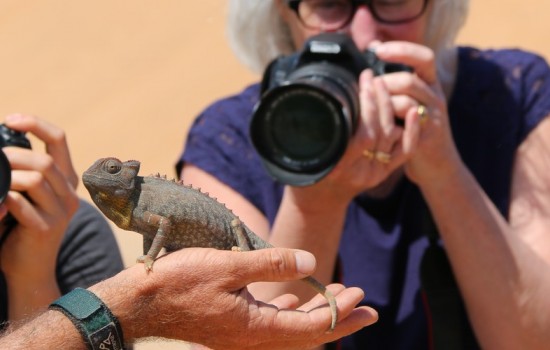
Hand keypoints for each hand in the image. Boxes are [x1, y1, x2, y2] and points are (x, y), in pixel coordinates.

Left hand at [0, 114, 79, 318]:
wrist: (28, 270)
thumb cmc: (20, 227)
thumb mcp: (28, 194)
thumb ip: (22, 172)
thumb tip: (1, 150)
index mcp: (65, 179)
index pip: (58, 139)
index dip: (35, 124)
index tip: (10, 120)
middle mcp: (69, 193)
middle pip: (44, 160)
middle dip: (12, 156)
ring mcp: (60, 212)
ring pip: (35, 179)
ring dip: (7, 177)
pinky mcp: (45, 228)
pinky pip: (20, 204)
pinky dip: (2, 200)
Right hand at [92, 247, 377, 348]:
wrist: (138, 304)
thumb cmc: (179, 283)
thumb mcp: (228, 267)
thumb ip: (272, 265)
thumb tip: (310, 264)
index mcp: (256, 329)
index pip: (311, 328)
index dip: (339, 313)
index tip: (360, 296)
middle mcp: (252, 340)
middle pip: (306, 335)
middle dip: (338, 319)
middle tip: (366, 306)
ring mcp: (241, 337)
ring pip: (290, 330)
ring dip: (315, 314)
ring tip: (337, 297)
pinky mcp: (231, 328)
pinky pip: (270, 326)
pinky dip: (289, 314)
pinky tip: (294, 301)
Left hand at [373, 42, 461, 185]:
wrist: (438, 166)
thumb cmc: (414, 130)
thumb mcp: (410, 100)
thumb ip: (396, 79)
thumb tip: (374, 48)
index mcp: (431, 85)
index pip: (423, 57)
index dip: (402, 50)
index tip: (377, 49)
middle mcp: (435, 98)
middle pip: (409, 80)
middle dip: (383, 83)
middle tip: (368, 91)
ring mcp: (433, 119)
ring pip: (406, 102)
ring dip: (383, 104)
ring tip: (372, 110)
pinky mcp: (426, 139)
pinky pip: (406, 127)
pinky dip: (390, 123)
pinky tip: (379, 125)